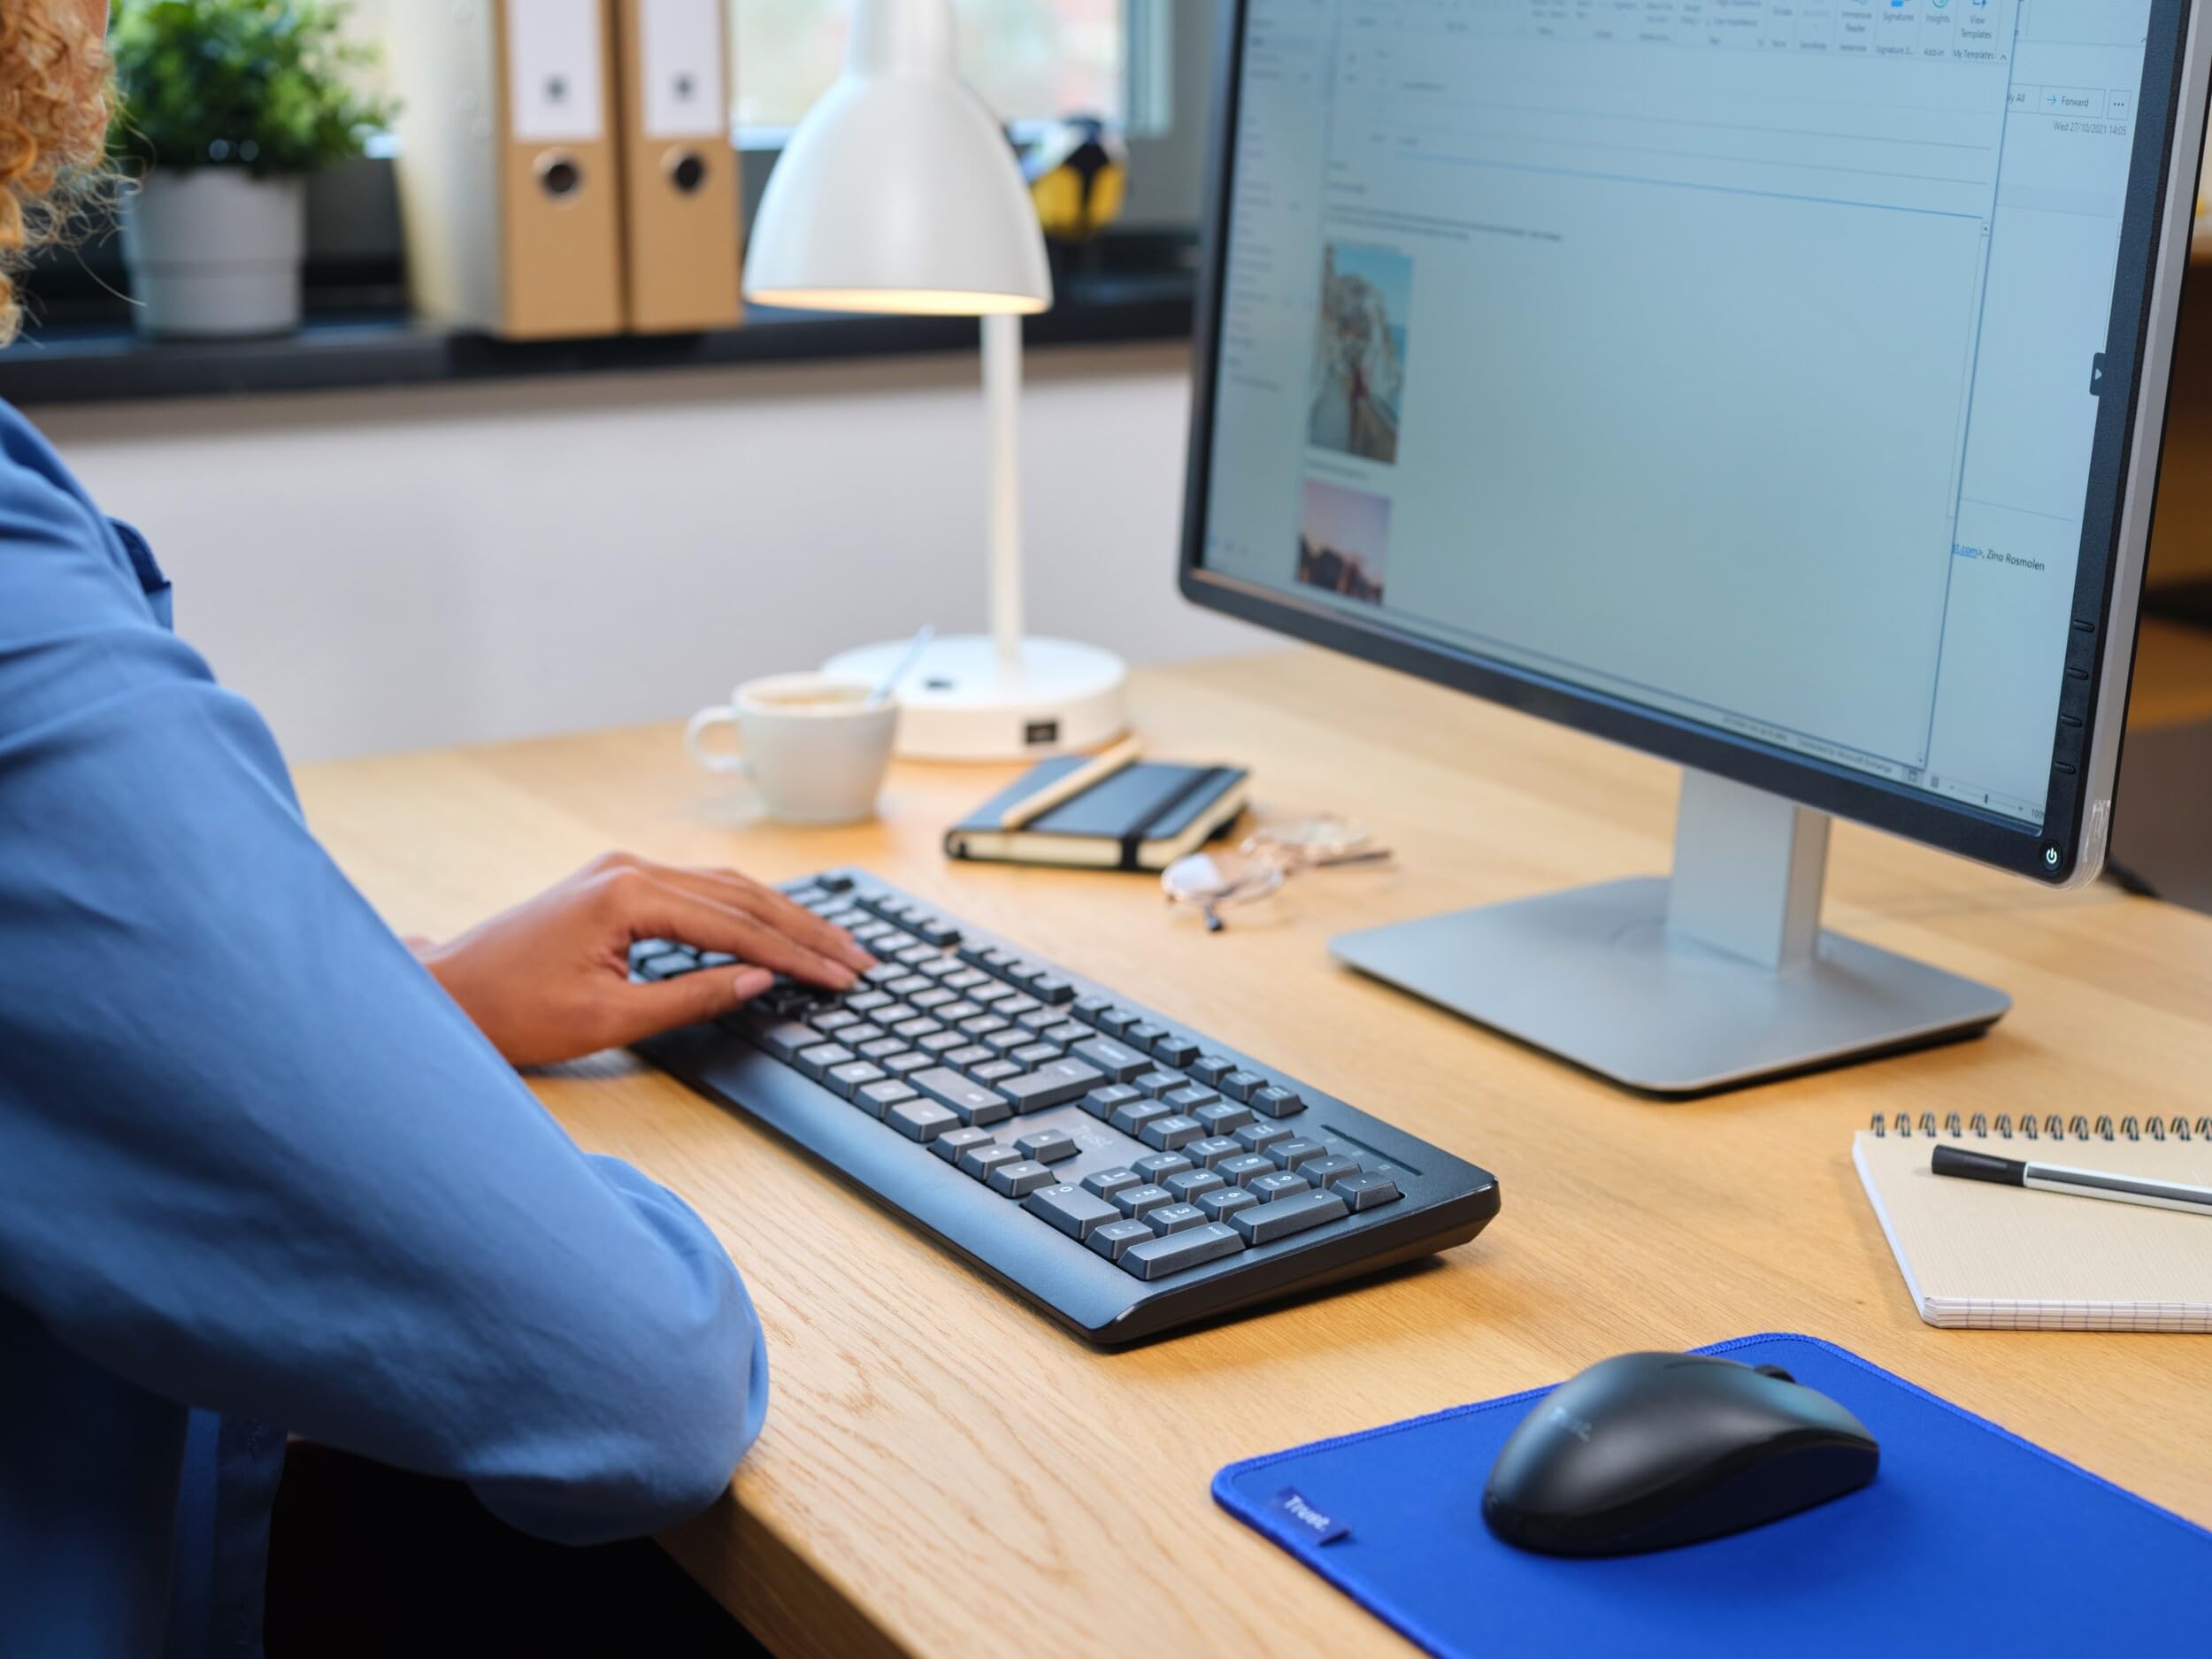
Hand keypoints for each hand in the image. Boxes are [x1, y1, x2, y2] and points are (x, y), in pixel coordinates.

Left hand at [418, 852, 875, 1066]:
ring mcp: (622, 869)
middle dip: (807, 931)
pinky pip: (700, 890)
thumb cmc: (511, 1013)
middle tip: (860, 961)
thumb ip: (692, 997)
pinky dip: (747, 910)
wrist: (442, 992)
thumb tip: (759, 982)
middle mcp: (630, 867)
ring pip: (727, 886)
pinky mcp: (616, 882)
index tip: (843, 978)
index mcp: (628, 893)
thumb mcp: (608, 1019)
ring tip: (835, 946)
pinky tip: (778, 928)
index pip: (737, 924)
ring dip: (784, 917)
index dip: (797, 955)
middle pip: (743, 895)